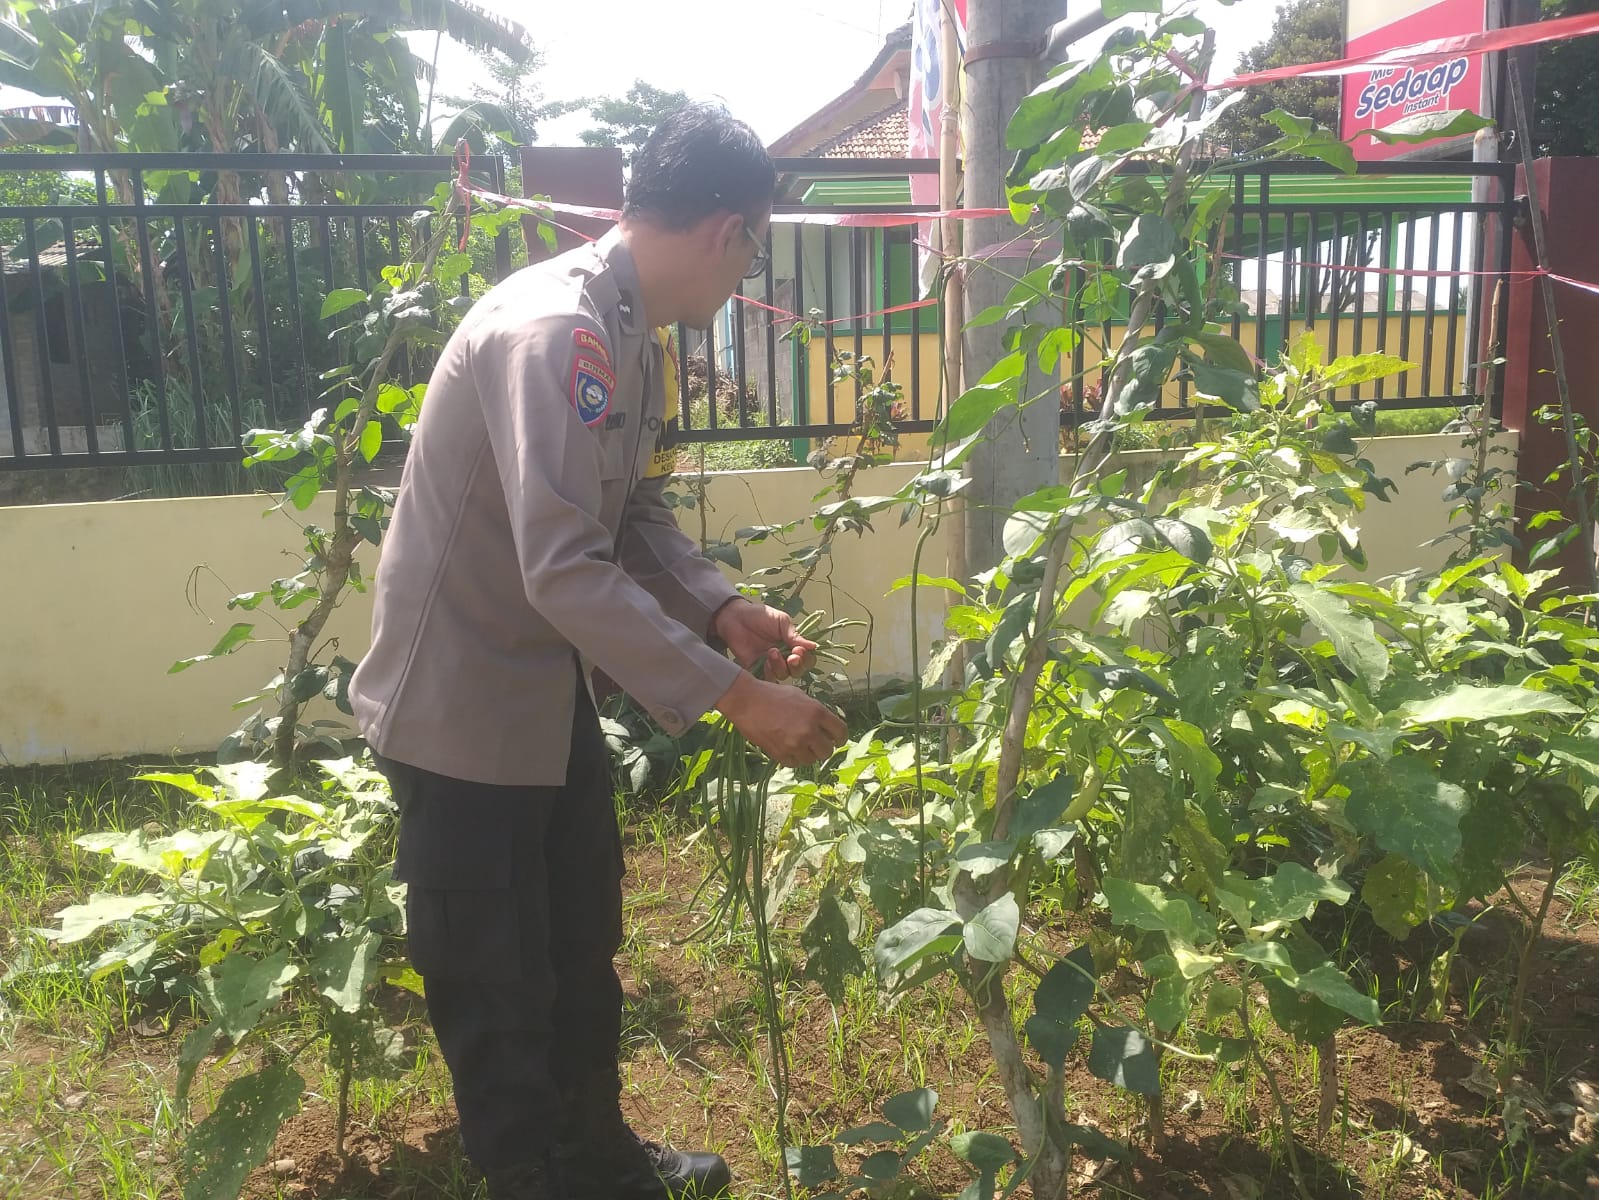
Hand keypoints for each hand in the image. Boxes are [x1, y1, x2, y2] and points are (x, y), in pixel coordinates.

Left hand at [712, 598, 816, 681]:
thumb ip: (794, 635)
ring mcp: (770, 664)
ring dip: (781, 666)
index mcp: (792, 645)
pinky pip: (767, 679)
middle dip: (797, 666)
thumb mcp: (781, 621)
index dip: (806, 659)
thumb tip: (813, 646)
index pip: (806, 659)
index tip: (799, 651)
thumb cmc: (759, 616)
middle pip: (797, 671)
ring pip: (783, 675)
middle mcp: (783, 657)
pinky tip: (765, 661)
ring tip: (772, 652)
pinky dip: (769, 673)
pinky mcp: (756, 669)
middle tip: (791, 657)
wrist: (735, 617)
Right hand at [715, 672, 847, 767]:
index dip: (840, 738)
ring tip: (799, 744)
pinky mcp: (780, 753)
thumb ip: (816, 712)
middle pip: (827, 751)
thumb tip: (826, 726)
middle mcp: (809, 730)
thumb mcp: (800, 696)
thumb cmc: (773, 694)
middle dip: (823, 748)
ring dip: (807, 754)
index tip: (836, 740)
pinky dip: (793, 758)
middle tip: (815, 743)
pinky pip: (794, 763)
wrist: (747, 701)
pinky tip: (787, 747)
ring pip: (811, 760)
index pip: (841, 733)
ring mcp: (794, 744)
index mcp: (817, 712)